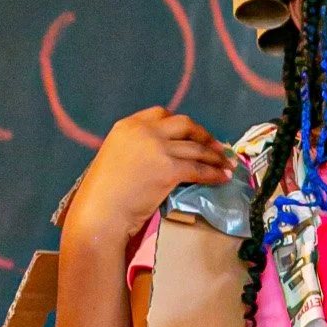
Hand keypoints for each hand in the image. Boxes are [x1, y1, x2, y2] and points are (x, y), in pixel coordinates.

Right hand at [61, 104, 236, 249]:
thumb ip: (137, 148)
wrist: (100, 212)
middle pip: (184, 124)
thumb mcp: (115, 157)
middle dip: (203, 134)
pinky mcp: (169, 169)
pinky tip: (222, 178)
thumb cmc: (102, 193)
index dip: (180, 124)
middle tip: (216, 147)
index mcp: (127, 126)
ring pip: (196, 147)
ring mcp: (158, 148)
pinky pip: (198, 169)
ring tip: (226, 164)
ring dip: (214, 156)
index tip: (192, 133)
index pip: (161, 114)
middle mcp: (144, 131)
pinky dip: (213, 173)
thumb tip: (160, 155)